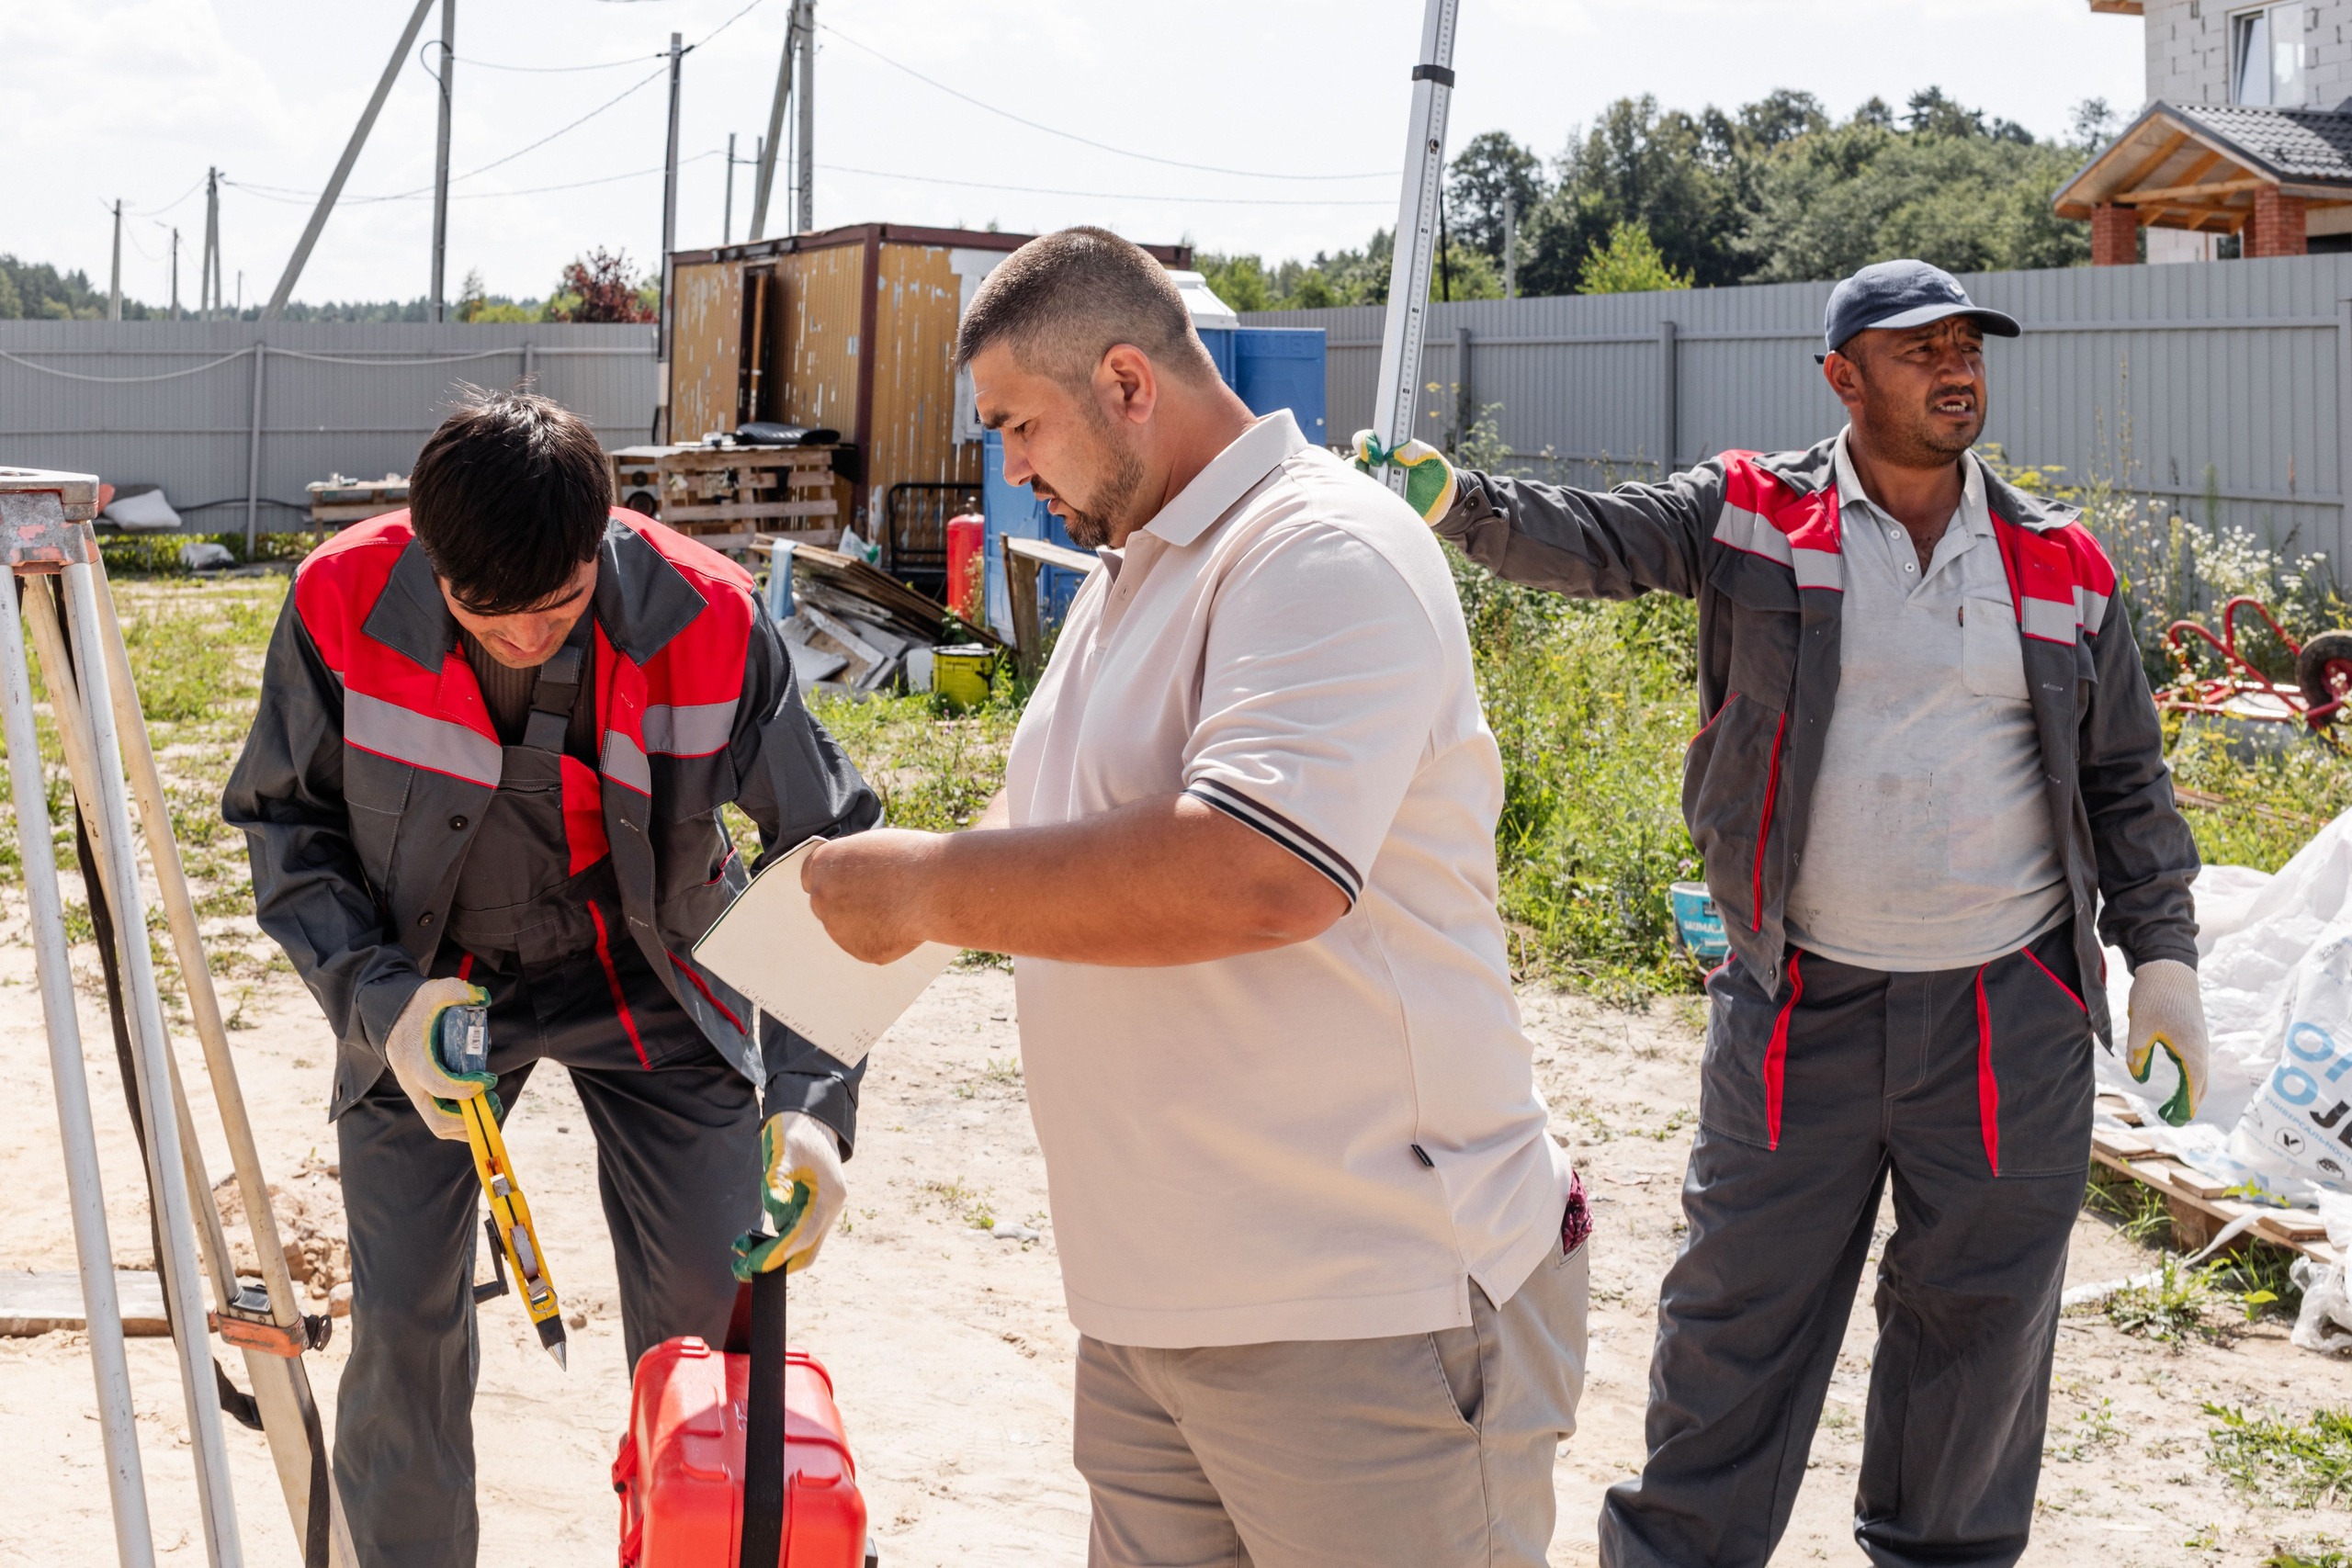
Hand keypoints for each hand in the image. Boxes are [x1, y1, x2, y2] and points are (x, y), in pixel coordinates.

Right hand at [383, 977, 496, 1140]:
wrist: (390, 1017)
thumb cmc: (416, 1006)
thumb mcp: (433, 990)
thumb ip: (456, 989)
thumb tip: (483, 998)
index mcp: (414, 1060)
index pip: (438, 1085)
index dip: (465, 1089)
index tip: (489, 1079)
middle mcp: (412, 1082)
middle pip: (436, 1119)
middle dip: (469, 1119)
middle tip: (493, 1101)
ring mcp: (417, 1092)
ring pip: (439, 1125)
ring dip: (467, 1124)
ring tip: (492, 1104)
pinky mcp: (424, 1095)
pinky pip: (441, 1119)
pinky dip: (462, 1122)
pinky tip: (482, 1105)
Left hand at [733, 1111, 845, 1278]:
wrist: (809, 1119)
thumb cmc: (796, 1132)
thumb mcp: (786, 1150)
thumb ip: (779, 1178)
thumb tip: (775, 1205)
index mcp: (828, 1196)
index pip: (804, 1236)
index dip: (778, 1253)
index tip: (751, 1263)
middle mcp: (828, 1208)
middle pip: (807, 1252)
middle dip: (776, 1264)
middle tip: (741, 1270)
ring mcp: (821, 1210)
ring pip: (799, 1246)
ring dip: (771, 1253)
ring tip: (739, 1248)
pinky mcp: (809, 1209)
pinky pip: (793, 1233)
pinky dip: (774, 1242)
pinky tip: (750, 1239)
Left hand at [803, 829, 944, 963]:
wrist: (935, 886)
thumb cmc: (912, 859)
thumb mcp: (876, 848)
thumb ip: (856, 866)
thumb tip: (856, 881)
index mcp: (823, 865)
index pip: (811, 876)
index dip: (830, 880)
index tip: (843, 884)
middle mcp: (823, 897)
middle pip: (825, 906)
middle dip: (844, 905)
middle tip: (874, 901)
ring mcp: (839, 928)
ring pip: (846, 929)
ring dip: (864, 924)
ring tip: (898, 912)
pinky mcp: (860, 951)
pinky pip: (869, 946)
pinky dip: (883, 940)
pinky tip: (905, 927)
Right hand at [1348, 429, 1458, 525]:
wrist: (1442, 503)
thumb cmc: (1434, 474)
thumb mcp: (1432, 458)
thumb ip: (1416, 451)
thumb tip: (1395, 454)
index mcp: (1385, 451)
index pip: (1366, 441)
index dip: (1365, 444)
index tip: (1378, 455)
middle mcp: (1374, 469)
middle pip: (1353, 464)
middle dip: (1358, 466)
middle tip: (1377, 472)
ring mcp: (1374, 488)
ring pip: (1354, 487)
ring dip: (1363, 488)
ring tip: (1383, 492)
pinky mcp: (1376, 508)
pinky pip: (1363, 508)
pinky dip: (1368, 507)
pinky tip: (1384, 508)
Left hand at [2126, 958, 2208, 1126]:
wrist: (2169, 966)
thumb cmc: (2154, 995)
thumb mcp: (2140, 1027)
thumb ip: (2138, 1055)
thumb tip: (2138, 1077)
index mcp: (2191, 1049)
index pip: (2193, 1085)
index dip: (2186, 1105)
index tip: (2178, 1121)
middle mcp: (2201, 1046)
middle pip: (2200, 1082)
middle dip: (2188, 1102)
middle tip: (2172, 1118)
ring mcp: (2199, 1039)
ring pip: (2198, 1071)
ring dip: (2189, 1089)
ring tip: (2173, 1105)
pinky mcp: (2194, 1032)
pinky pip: (2194, 1060)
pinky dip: (2189, 1075)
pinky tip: (2177, 1079)